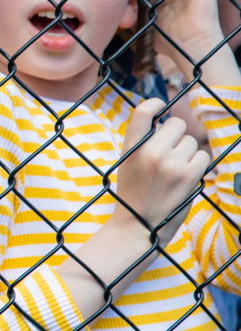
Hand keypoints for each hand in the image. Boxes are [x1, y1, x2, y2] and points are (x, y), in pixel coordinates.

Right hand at [112, 97, 209, 245]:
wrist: (138, 227)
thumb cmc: (133, 193)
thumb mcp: (127, 163)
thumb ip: (142, 141)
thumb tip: (166, 121)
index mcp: (131, 147)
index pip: (143, 111)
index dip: (155, 103)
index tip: (161, 106)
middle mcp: (150, 152)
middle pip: (176, 124)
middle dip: (176, 136)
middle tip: (168, 155)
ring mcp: (170, 163)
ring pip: (191, 142)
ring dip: (187, 154)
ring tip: (173, 172)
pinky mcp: (188, 175)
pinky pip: (202, 156)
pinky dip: (197, 166)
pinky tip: (184, 178)